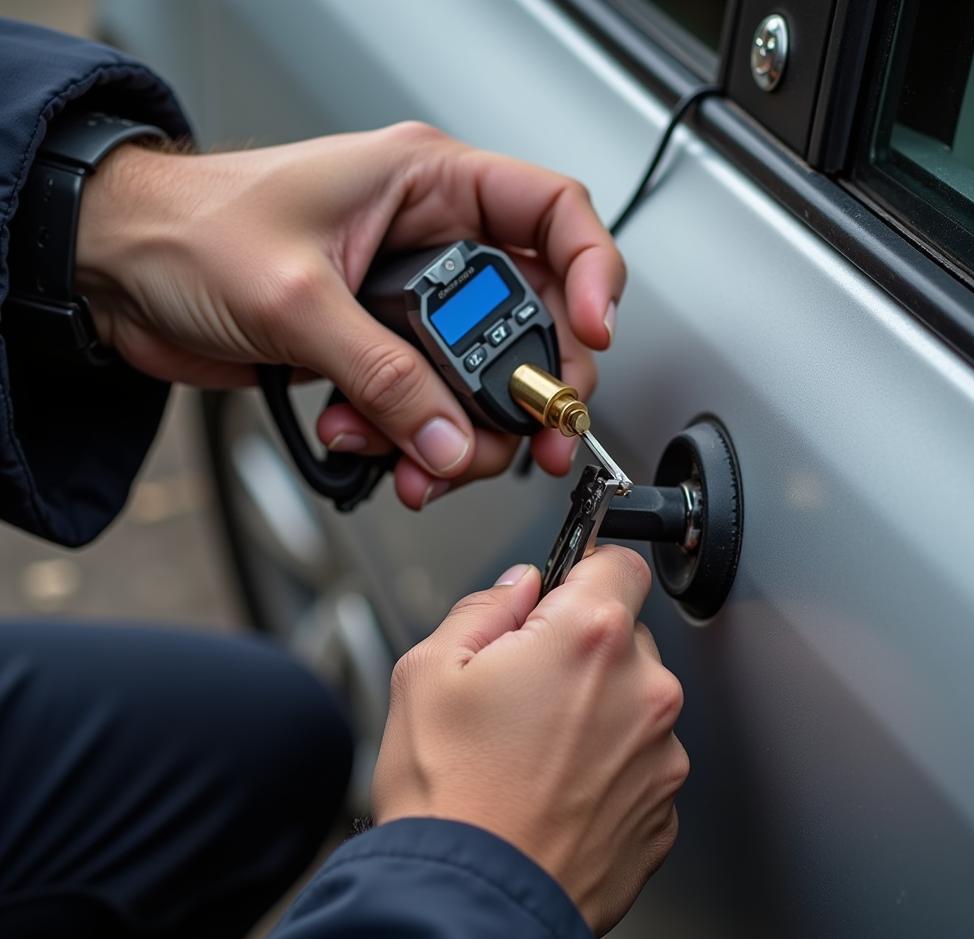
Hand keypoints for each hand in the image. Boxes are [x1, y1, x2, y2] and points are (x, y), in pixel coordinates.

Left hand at [75, 123, 625, 508]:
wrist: (119, 272)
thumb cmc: (187, 229)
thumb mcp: (296, 298)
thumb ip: (384, 376)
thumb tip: (448, 437)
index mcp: (428, 184)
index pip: (552, 212)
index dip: (593, 271)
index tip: (593, 336)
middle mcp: (432, 243)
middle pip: (530, 319)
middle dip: (529, 389)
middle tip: (528, 438)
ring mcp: (408, 306)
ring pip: (480, 381)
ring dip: (457, 435)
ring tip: (413, 458)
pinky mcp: (378, 353)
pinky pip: (427, 408)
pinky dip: (412, 443)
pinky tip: (371, 448)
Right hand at [371, 546, 686, 935]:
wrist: (471, 906)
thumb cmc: (446, 796)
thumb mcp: (428, 671)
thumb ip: (485, 608)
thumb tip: (519, 588)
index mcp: (589, 638)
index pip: (619, 562)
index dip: (583, 573)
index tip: (562, 596)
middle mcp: (644, 691)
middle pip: (625, 636)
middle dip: (580, 649)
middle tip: (523, 692)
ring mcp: (662, 757)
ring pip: (633, 703)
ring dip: (598, 712)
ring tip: (532, 754)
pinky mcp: (664, 813)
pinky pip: (640, 764)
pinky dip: (608, 768)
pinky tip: (555, 792)